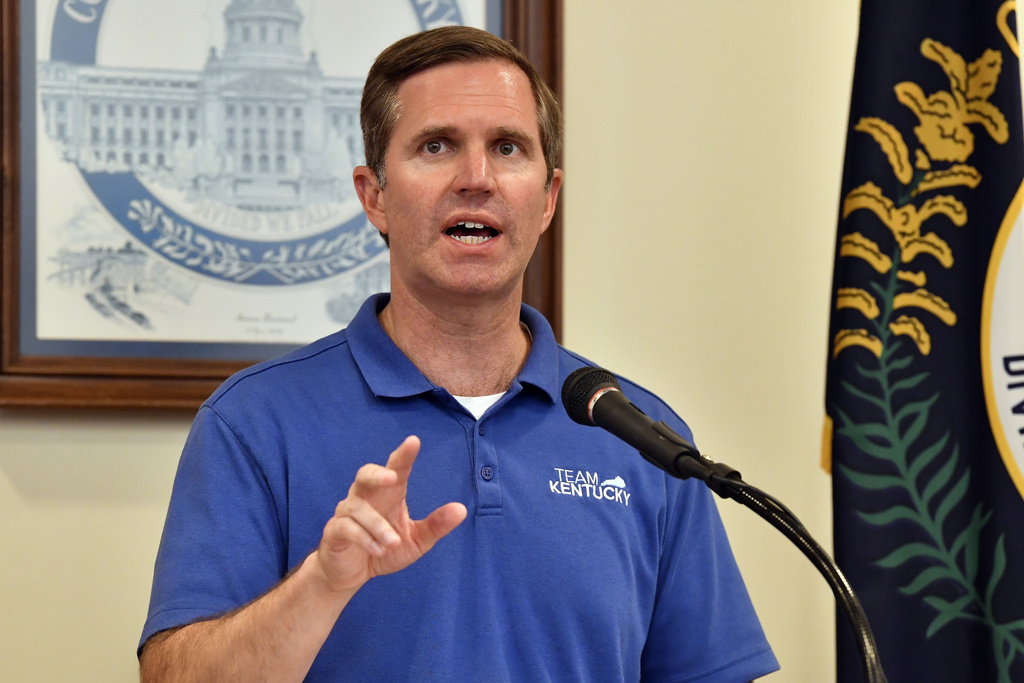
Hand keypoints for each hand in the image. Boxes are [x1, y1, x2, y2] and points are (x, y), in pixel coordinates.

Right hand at [315, 436, 467, 594]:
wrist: (352, 573)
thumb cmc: (385, 549)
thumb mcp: (416, 541)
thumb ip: (436, 525)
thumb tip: (461, 509)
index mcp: (388, 494)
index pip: (396, 469)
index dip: (403, 455)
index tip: (414, 441)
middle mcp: (366, 497)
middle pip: (365, 474)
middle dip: (378, 474)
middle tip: (393, 479)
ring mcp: (347, 513)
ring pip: (358, 508)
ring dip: (377, 525)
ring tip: (392, 542)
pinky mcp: (334, 531)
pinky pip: (346, 527)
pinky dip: (364, 538)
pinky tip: (378, 550)